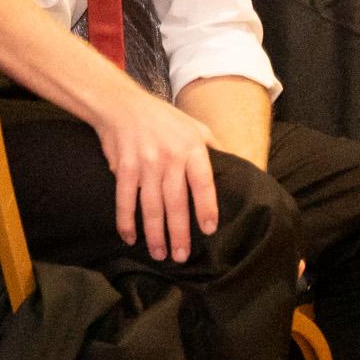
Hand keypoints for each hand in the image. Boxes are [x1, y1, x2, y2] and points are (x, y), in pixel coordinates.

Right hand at [92, 83, 219, 262]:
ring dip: (155, 233)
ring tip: (160, 255)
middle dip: (178, 232)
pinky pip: (125, 199)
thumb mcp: (195, 126)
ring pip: (151, 205)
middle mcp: (169, 157)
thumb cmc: (162, 118)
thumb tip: (238, 170)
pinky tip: (129, 237)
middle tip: (181, 256)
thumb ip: (215, 148)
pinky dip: (126, 220)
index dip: (206, 206)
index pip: (202, 182)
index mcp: (191, 147)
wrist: (121, 103)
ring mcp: (144, 163)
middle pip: (175, 201)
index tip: (208, 229)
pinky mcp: (123, 167)